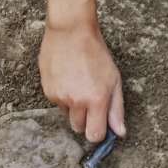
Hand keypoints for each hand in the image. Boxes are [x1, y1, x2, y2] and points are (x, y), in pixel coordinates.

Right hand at [39, 22, 125, 141]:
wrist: (70, 32)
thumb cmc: (95, 53)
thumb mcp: (114, 80)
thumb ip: (116, 109)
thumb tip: (119, 132)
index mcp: (96, 99)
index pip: (94, 135)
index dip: (97, 133)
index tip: (100, 126)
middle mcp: (76, 102)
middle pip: (79, 129)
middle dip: (85, 120)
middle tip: (90, 100)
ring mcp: (60, 98)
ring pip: (67, 115)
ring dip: (73, 107)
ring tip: (78, 84)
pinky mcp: (48, 92)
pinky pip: (57, 103)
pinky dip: (63, 96)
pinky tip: (67, 78)